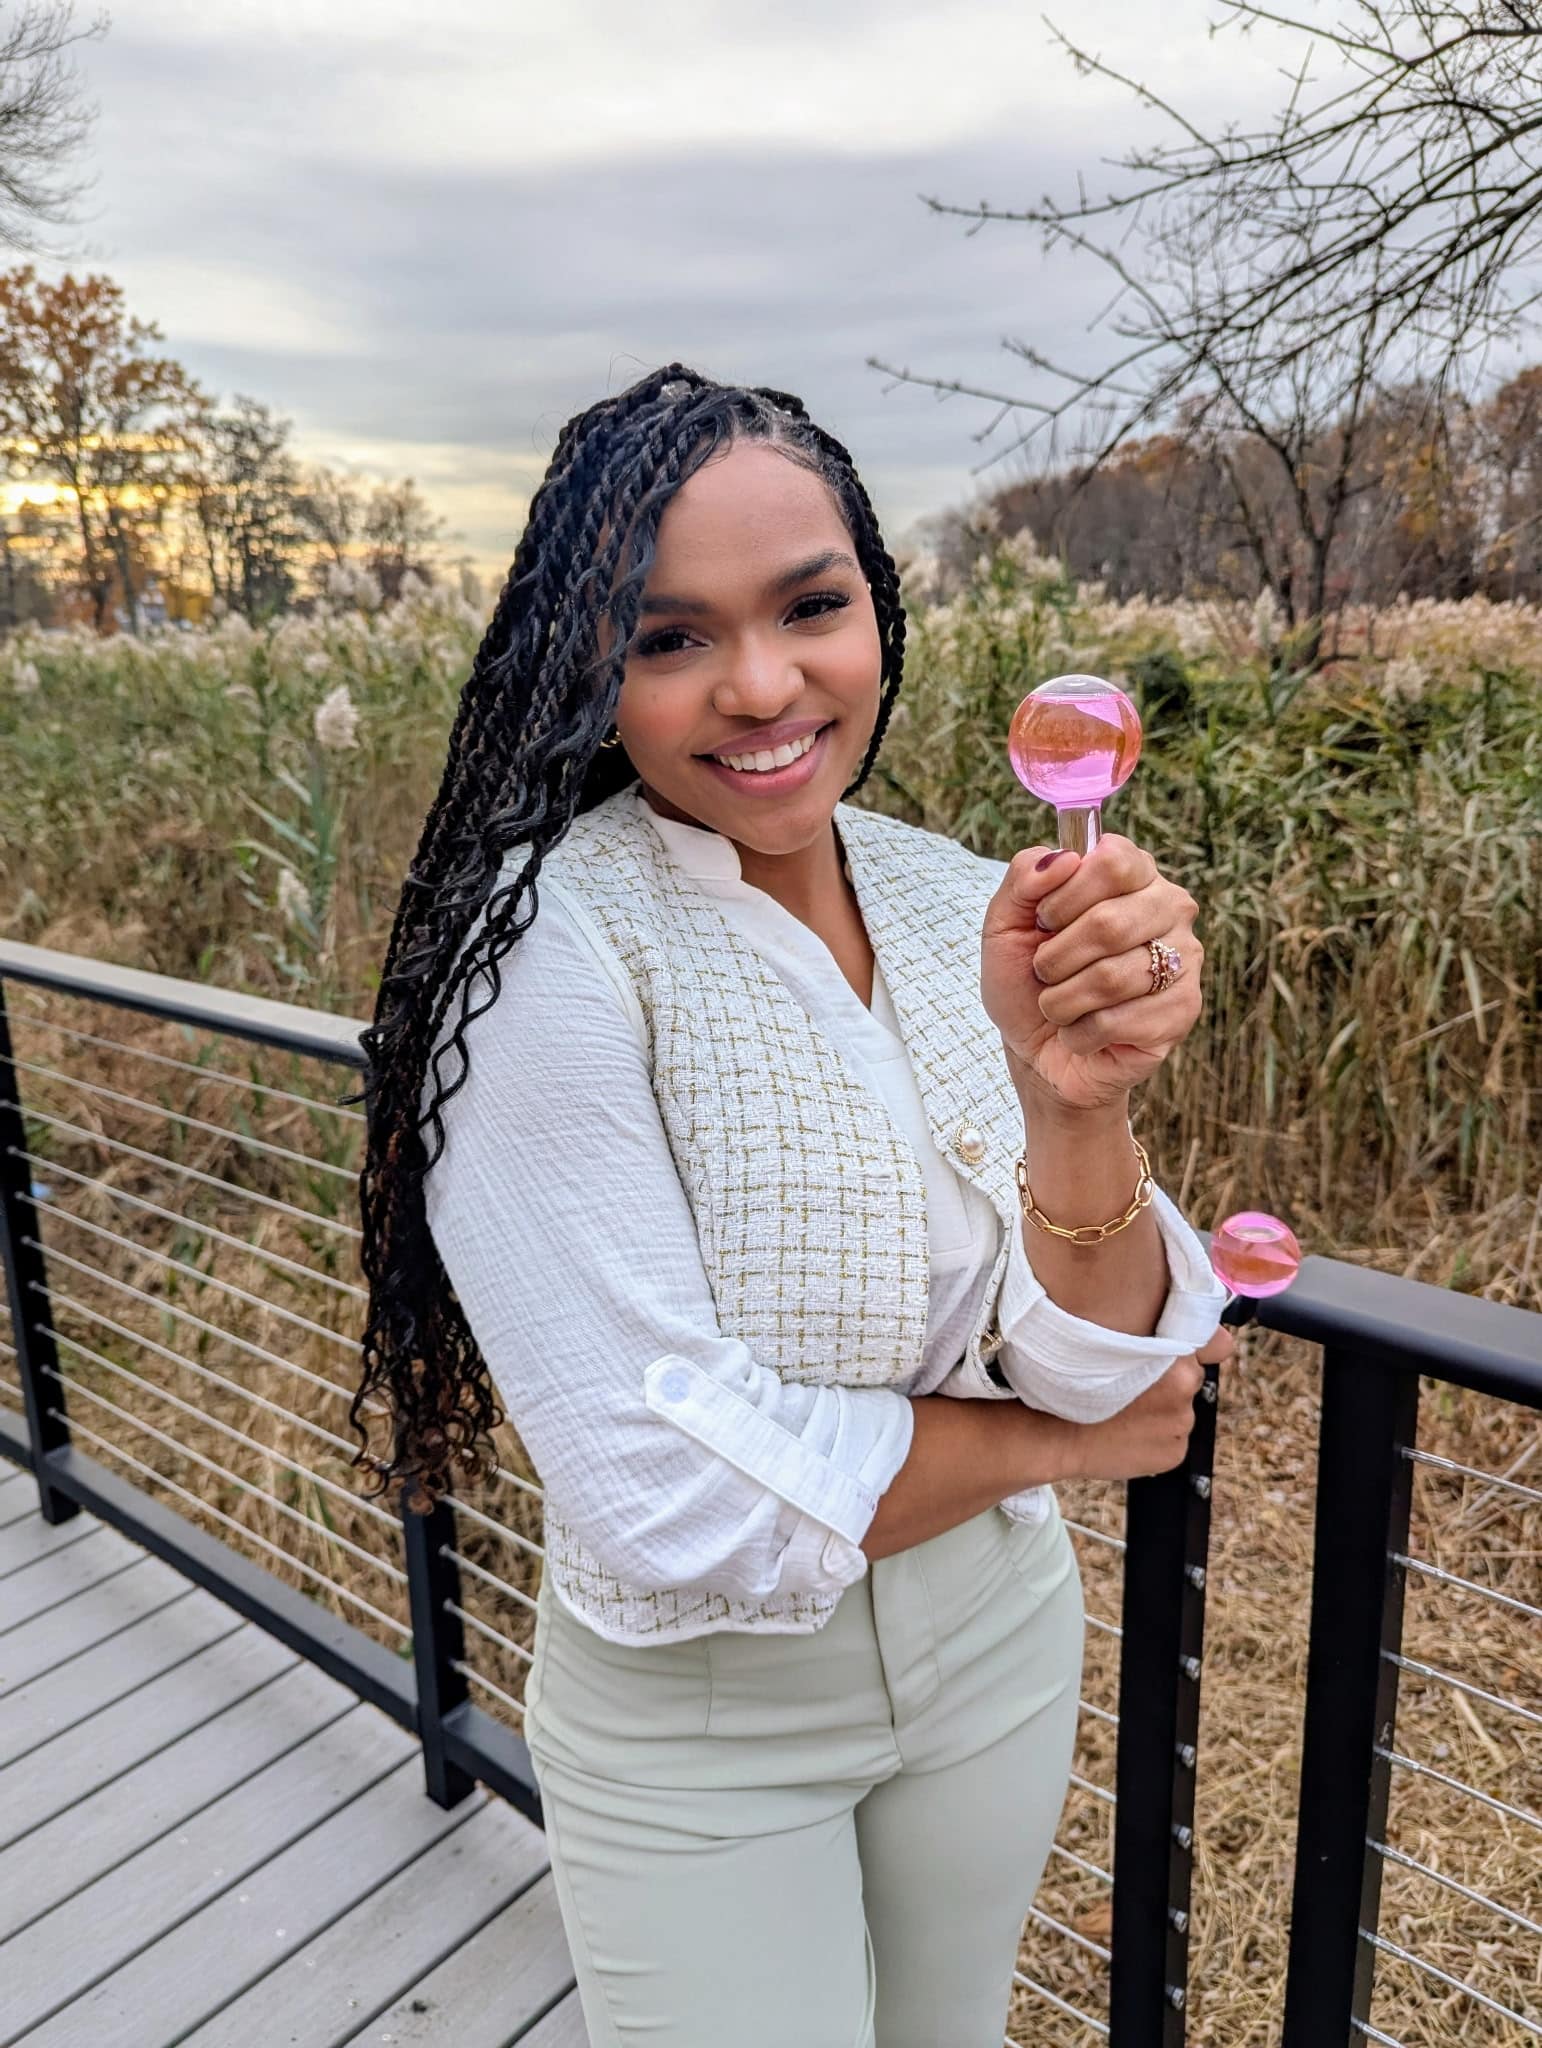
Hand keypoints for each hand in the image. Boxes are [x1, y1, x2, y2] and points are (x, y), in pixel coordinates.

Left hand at [980, 834, 1204, 1112]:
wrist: (1037, 1050)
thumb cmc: (1027, 981)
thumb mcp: (1005, 924)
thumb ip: (1024, 878)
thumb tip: (1064, 858)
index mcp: (1132, 873)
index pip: (1113, 862)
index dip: (1064, 897)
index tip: (1044, 921)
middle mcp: (1169, 907)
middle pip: (1110, 923)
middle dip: (1055, 958)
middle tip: (1044, 972)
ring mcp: (1185, 958)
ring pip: (1112, 977)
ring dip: (1062, 1001)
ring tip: (1059, 1006)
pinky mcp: (1184, 1010)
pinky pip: (1119, 1020)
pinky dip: (1080, 1033)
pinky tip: (1081, 1032)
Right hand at [1059, 1324, 1234, 1481]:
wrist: (1057, 1434)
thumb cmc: (1078, 1381)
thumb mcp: (1116, 1344)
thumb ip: (1162, 1337)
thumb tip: (1213, 1338)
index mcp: (1178, 1366)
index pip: (1198, 1346)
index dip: (1175, 1348)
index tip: (1156, 1352)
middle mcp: (1186, 1396)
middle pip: (1189, 1378)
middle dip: (1169, 1378)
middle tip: (1132, 1384)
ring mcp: (1181, 1428)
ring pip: (1179, 1409)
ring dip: (1161, 1408)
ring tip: (1123, 1409)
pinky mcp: (1174, 1454)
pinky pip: (1172, 1438)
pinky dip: (1156, 1435)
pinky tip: (1128, 1431)